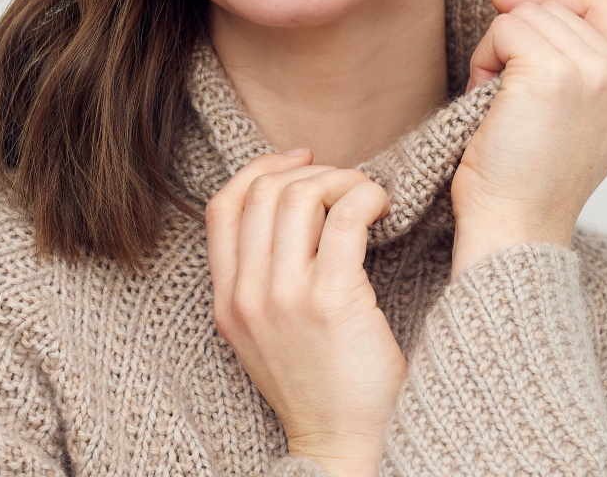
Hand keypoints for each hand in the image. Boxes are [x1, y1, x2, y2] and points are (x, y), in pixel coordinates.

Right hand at [206, 150, 406, 476]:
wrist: (342, 444)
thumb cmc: (319, 381)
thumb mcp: (266, 330)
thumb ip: (264, 274)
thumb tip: (297, 200)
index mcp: (226, 300)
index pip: (221, 206)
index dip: (261, 168)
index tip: (301, 161)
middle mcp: (248, 296)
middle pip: (267, 192)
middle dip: (313, 173)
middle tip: (347, 184)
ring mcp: (285, 298)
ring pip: (302, 196)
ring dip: (343, 180)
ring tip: (369, 196)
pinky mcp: (331, 300)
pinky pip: (346, 216)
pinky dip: (368, 195)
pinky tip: (384, 207)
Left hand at [451, 0, 606, 275]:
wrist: (513, 226)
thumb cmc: (527, 178)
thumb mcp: (573, 114)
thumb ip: (574, 61)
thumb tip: (525, 2)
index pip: (602, 5)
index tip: (513, 9)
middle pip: (558, 8)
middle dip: (517, 36)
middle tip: (501, 89)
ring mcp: (594, 74)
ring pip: (529, 15)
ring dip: (497, 49)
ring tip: (496, 100)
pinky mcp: (553, 74)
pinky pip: (505, 28)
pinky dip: (484, 57)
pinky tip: (484, 98)